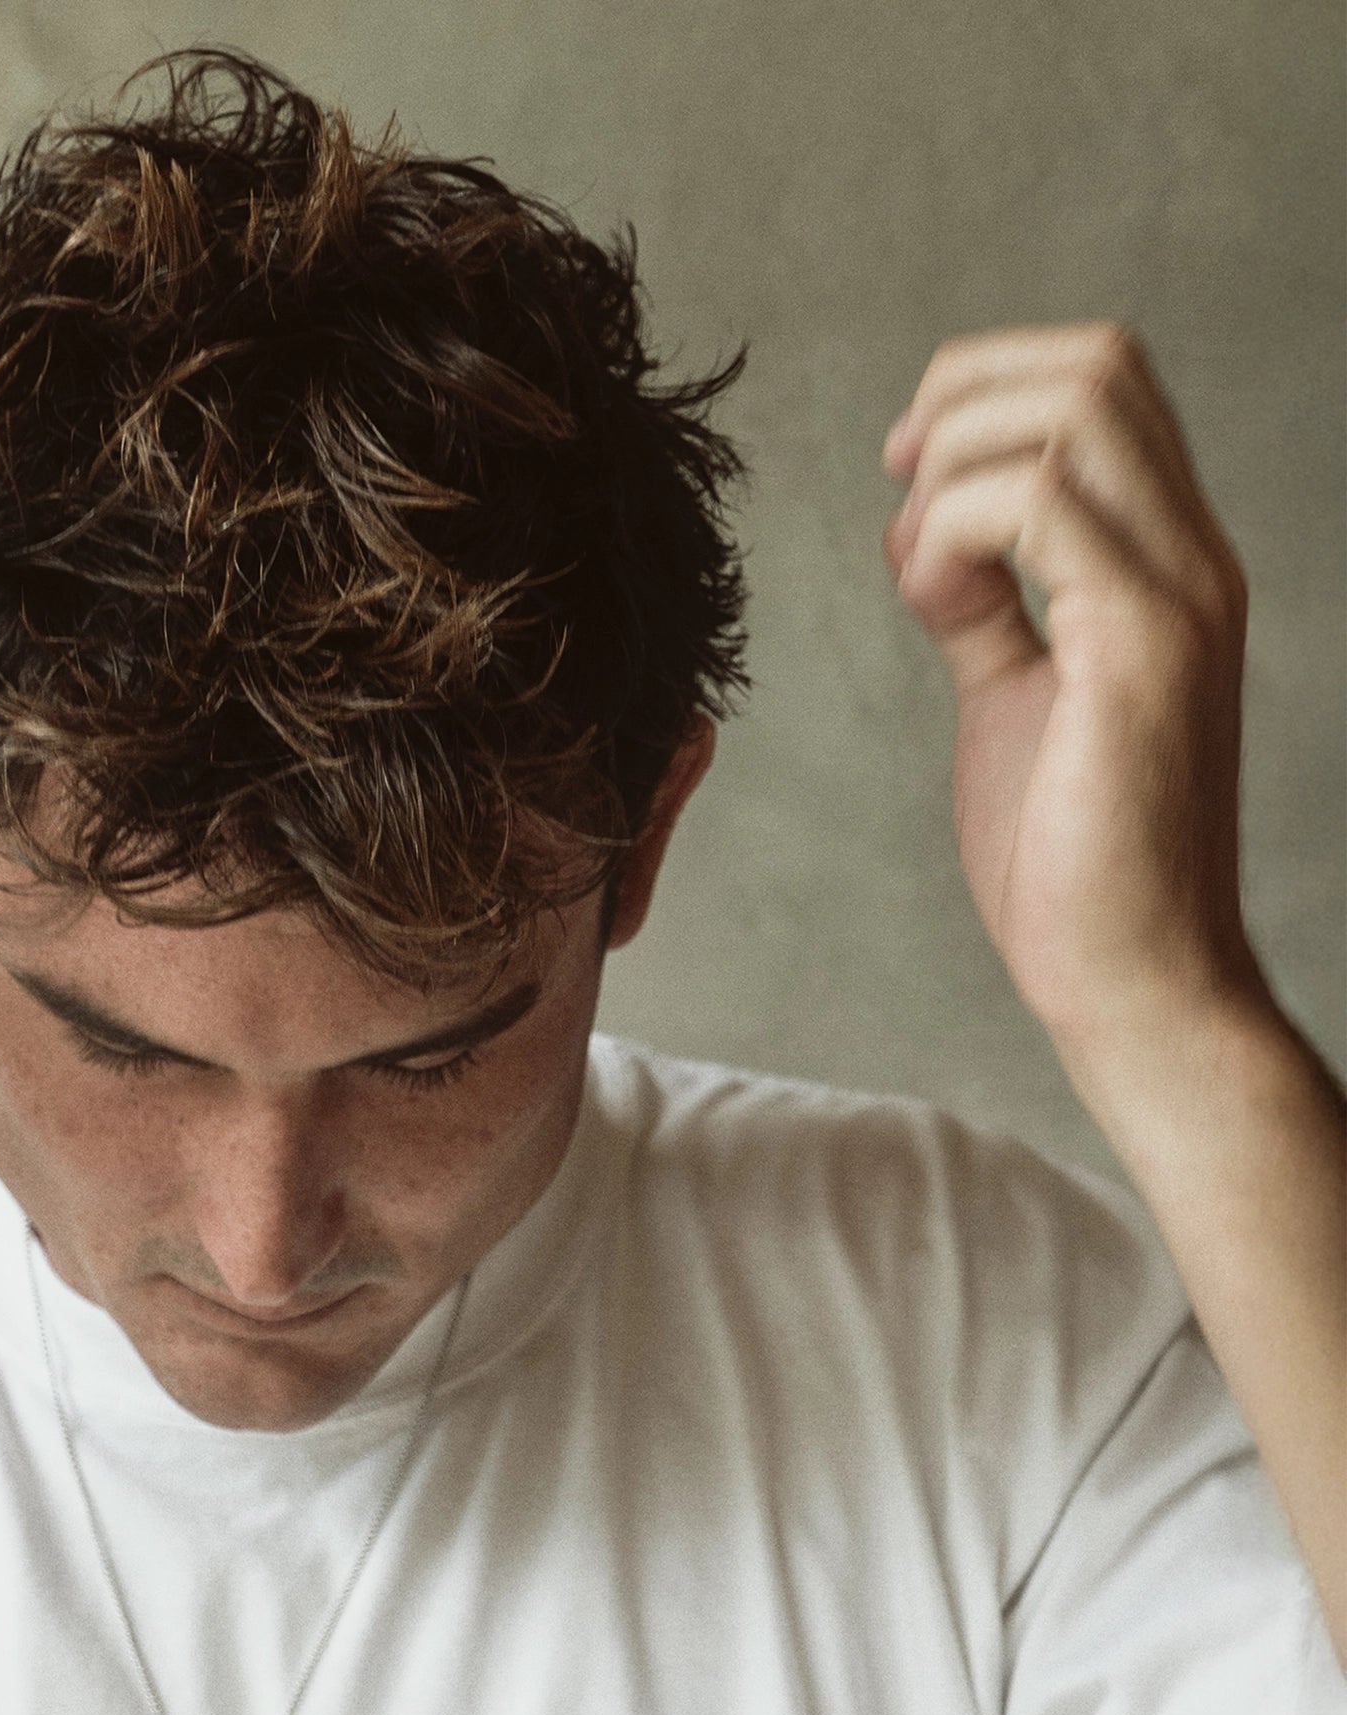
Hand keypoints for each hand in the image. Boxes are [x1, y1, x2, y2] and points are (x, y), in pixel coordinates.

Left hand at [881, 322, 1261, 1053]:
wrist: (1130, 977)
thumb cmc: (1070, 855)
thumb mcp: (1011, 696)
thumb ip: (983, 609)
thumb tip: (926, 535)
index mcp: (1163, 565)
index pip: (1104, 386)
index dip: (984, 390)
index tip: (905, 473)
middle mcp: (1190, 560)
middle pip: (1096, 365)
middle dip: (962, 393)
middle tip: (896, 480)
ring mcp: (1178, 596)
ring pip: (1072, 413)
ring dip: (952, 464)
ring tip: (917, 562)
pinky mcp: (1141, 648)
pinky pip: (1041, 507)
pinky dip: (953, 528)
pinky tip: (931, 600)